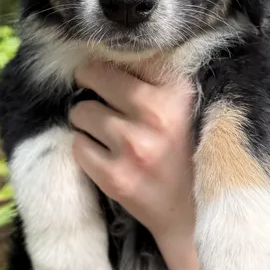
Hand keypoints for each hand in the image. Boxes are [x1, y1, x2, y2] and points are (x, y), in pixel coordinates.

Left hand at [69, 61, 195, 258]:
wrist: (192, 217)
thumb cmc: (185, 155)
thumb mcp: (186, 109)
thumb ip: (157, 79)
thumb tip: (110, 52)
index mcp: (178, 92)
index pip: (127, 58)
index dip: (112, 66)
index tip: (112, 77)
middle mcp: (157, 115)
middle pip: (95, 77)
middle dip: (91, 88)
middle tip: (100, 101)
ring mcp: (134, 147)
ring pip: (81, 112)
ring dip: (87, 122)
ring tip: (108, 135)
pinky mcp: (115, 177)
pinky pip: (78, 147)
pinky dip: (86, 150)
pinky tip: (107, 159)